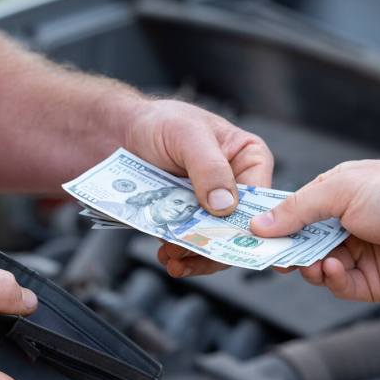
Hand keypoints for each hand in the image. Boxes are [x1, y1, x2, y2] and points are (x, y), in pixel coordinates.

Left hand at [127, 100, 272, 276]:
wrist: (118, 133)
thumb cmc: (160, 122)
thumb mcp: (188, 135)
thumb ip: (210, 167)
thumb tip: (226, 204)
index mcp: (249, 159)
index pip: (262, 198)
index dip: (251, 222)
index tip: (231, 241)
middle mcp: (236, 185)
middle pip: (238, 226)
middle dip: (217, 245)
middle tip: (191, 252)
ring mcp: (211, 205)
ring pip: (214, 240)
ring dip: (195, 253)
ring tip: (172, 257)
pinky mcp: (188, 218)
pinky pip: (192, 243)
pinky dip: (180, 253)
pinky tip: (166, 255)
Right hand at [250, 160, 379, 302]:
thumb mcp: (341, 190)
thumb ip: (298, 208)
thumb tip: (260, 223)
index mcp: (337, 197)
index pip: (295, 212)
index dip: (274, 222)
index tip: (250, 232)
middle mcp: (345, 226)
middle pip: (300, 243)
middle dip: (285, 249)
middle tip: (269, 255)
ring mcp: (356, 255)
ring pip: (314, 267)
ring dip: (306, 265)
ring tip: (307, 262)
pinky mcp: (369, 283)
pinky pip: (337, 286)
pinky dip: (329, 279)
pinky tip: (331, 268)